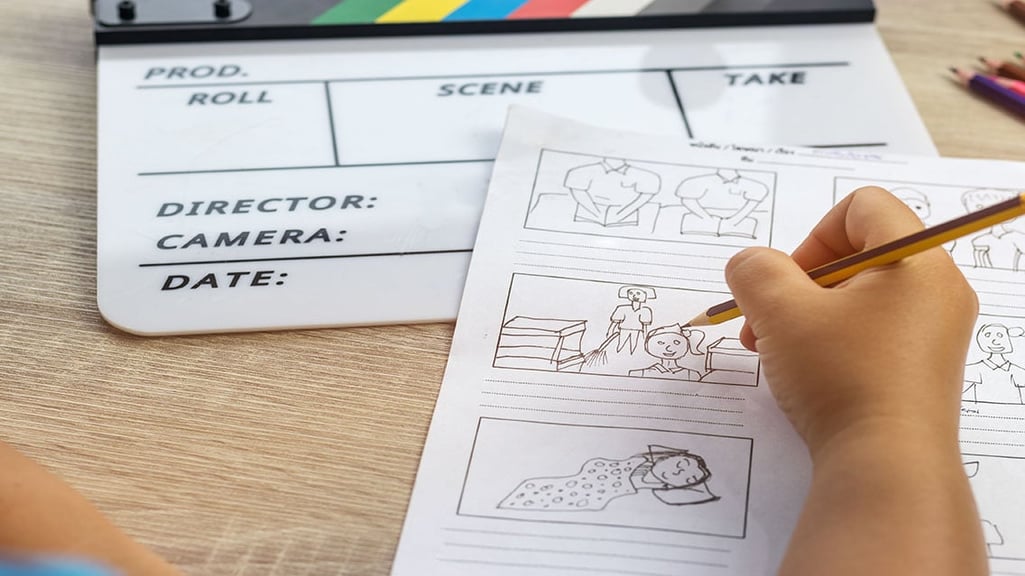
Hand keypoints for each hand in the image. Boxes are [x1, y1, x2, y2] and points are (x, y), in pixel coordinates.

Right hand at [724, 187, 977, 455]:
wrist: (886, 466)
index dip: (813, 235)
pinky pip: (872, 330)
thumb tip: (750, 264)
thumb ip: (754, 271)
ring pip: (859, 296)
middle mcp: (937, 290)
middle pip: (858, 253)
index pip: (863, 207)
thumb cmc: (842, 379)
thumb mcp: (781, 312)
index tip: (788, 282)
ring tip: (773, 350)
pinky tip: (803, 372)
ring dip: (806, 313)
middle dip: (798, 283)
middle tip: (766, 320)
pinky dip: (832, 339)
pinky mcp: (922, 367)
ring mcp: (934, 332)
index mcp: (917, 261)